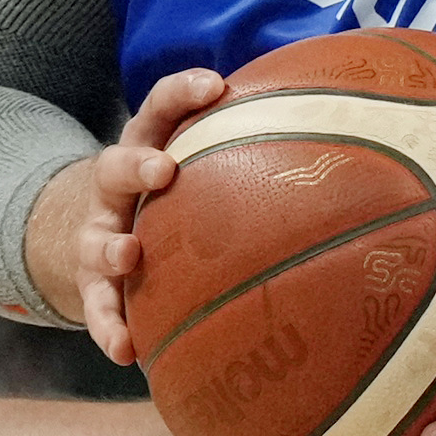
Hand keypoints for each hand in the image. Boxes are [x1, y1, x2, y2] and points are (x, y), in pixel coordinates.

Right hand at [32, 67, 225, 363]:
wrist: (104, 234)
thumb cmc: (177, 194)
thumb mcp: (200, 163)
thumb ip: (250, 149)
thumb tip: (342, 131)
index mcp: (148, 146)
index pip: (160, 107)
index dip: (183, 92)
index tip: (215, 84)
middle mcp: (117, 188)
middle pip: (116, 165)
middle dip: (138, 165)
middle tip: (163, 170)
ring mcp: (100, 235)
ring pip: (96, 239)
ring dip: (111, 248)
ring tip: (129, 255)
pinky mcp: (92, 284)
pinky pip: (97, 308)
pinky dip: (109, 327)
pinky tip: (128, 350)